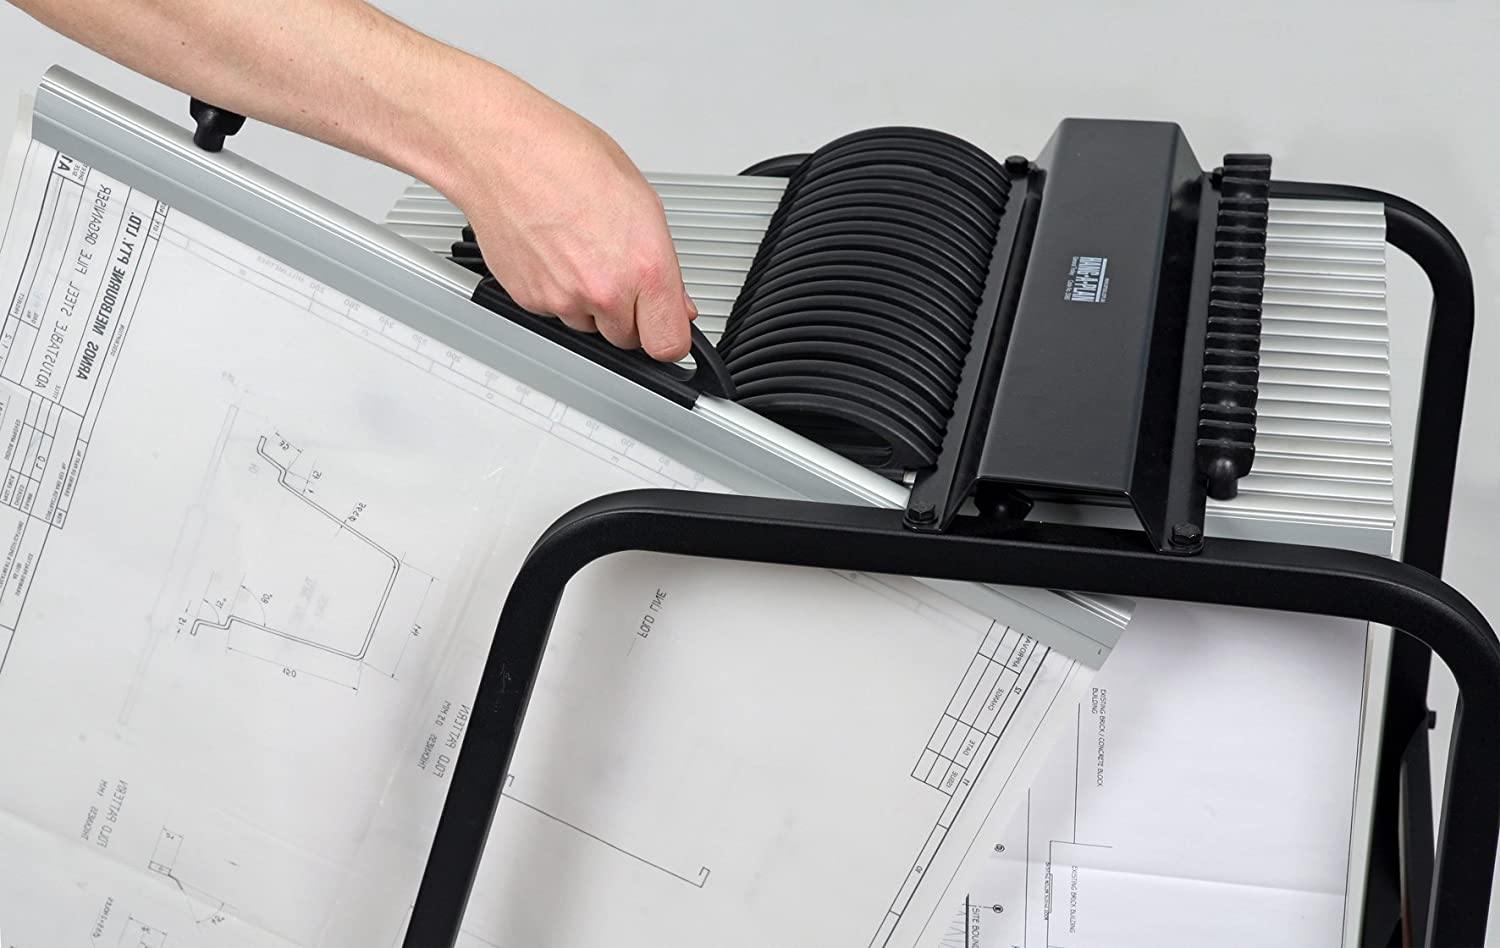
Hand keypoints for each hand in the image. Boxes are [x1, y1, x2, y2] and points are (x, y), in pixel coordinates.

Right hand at [442, 72, 696, 361]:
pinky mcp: (530, 300)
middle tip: (616, 269)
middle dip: (629, 314)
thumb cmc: (567, 158)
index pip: (668, 344)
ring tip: (580, 251)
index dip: (668, 334)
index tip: (666, 325)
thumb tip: (676, 302)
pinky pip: (555, 313)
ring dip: (591, 304)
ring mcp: (564, 300)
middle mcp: (604, 291)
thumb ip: (664, 266)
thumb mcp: (642, 200)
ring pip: (590, 327)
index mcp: (644, 267)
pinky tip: (555, 252)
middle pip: (628, 339)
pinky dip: (558, 292)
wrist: (502, 151)